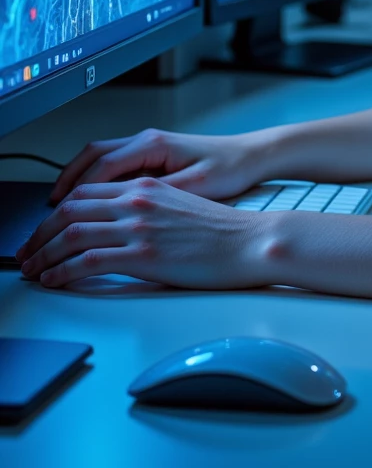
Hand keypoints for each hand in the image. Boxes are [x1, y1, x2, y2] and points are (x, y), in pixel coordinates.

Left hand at [17, 178, 272, 289]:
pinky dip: (62, 272)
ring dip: (44, 254)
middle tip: (27, 252)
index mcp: (145, 187)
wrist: (248, 241)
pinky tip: (54, 280)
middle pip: (70, 210)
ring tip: (33, 270)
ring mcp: (137, 227)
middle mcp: (136, 200)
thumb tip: (119, 226)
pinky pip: (87, 262)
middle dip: (40, 233)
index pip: (84, 193)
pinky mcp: (141, 255)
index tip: (44, 229)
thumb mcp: (180, 205)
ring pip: (71, 234)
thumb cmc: (222, 230)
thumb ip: (147, 208)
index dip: (56, 212)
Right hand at [49, 127, 274, 203]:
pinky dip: (96, 180)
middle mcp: (147, 140)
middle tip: (48, 211)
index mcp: (153, 144)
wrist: (253, 155)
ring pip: (100, 158)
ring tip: (61, 207)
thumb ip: (161, 193)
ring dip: (78, 179)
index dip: (76, 190)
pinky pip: (114, 164)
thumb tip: (127, 206)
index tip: (59, 212)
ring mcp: (149, 146)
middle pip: (91, 156)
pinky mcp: (154, 156)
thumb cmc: (231, 168)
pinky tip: (91, 201)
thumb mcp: (197, 186)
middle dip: (67, 182)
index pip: (101, 165)